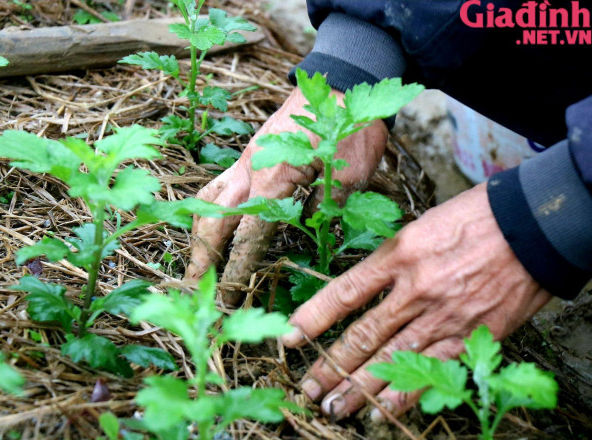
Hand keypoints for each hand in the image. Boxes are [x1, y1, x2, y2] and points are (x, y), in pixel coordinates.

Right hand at [186, 88, 387, 303]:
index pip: (247, 236)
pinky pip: (218, 183)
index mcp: (272, 180)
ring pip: (208, 198)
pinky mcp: (249, 152)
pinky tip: (211, 219)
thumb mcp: (349, 174)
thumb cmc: (350, 126)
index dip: (236, 269)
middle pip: (213, 219)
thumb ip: (325, 207)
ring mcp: (245, 159)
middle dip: (202, 255)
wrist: (340, 80)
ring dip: (198, 231)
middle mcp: (249, 170)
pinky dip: (207, 206)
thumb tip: (311, 232)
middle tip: (194, 286)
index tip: (228, 296)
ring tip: (195, 258)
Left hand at [282, 182, 551, 420]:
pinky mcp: (470, 335)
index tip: (288, 338)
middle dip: (330, 366)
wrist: (532, 227)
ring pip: (391, 359)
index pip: (344, 293)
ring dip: (358, 388)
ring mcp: (442, 315)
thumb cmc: (474, 219)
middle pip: (362, 335)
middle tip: (307, 388)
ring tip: (334, 408)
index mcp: (398, 254)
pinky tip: (381, 410)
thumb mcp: (420, 226)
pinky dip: (405, 393)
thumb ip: (391, 260)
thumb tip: (364, 288)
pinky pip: (431, 370)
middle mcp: (414, 289)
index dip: (312, 318)